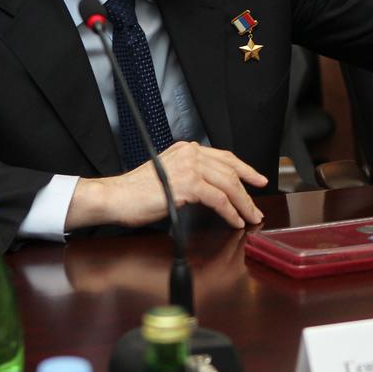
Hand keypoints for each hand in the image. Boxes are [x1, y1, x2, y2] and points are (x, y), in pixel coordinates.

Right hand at [66, 142, 267, 231]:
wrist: (114, 197)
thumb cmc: (135, 192)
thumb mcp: (168, 176)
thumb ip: (190, 176)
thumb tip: (214, 191)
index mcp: (186, 149)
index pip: (224, 157)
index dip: (244, 169)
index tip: (258, 179)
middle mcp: (190, 153)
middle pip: (230, 171)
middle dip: (247, 191)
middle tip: (256, 207)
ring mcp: (189, 167)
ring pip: (228, 185)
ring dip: (243, 204)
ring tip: (250, 218)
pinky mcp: (188, 184)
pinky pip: (218, 199)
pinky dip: (230, 212)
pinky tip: (235, 221)